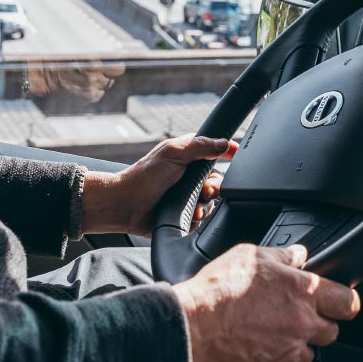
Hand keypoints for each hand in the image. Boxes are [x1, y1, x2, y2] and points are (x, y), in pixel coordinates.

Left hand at [79, 134, 235, 236]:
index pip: (216, 151)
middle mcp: (190, 176)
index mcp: (189, 156)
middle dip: (215, 186)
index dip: (227, 152)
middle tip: (206, 190)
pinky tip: (188, 215)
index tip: (235, 154)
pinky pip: (203, 218)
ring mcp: (188, 196)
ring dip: (205, 204)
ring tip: (193, 206)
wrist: (127, 206)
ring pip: (213, 201)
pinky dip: (197, 217)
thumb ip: (200, 145)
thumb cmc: (144, 177)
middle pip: (219, 180)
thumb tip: (225, 143)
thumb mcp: (173, 153)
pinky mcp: (185, 215)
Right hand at [173, 244, 359, 361]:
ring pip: (306, 358)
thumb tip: (300, 255)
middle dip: (314, 326)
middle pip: (330, 333)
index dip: (343, 303)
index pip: (348, 303)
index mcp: (303, 293)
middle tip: (288, 319)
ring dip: (293, 350)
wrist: (189, 327)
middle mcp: (302, 326)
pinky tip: (257, 359)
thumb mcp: (250, 256)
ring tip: (265, 338)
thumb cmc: (217, 290)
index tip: (336, 304)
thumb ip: (282, 256)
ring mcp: (289, 358)